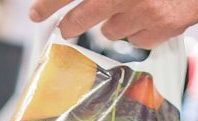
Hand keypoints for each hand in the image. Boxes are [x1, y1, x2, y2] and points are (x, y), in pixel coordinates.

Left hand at [29, 0, 197, 47]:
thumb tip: (79, 5)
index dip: (49, 3)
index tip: (35, 13)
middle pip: (82, 17)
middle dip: (71, 24)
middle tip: (66, 27)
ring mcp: (145, 11)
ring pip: (111, 31)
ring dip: (116, 23)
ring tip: (134, 8)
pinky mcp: (162, 28)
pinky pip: (137, 40)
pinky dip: (141, 32)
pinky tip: (154, 17)